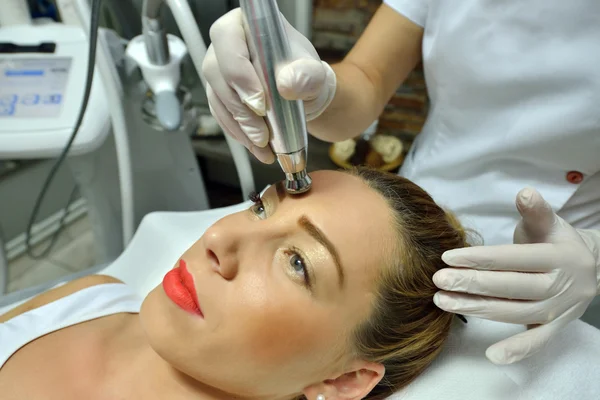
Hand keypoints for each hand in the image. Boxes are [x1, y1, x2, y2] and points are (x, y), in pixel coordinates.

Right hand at [201, 8, 336, 162]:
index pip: (228, 40)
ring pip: (217, 98)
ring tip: (263, 144)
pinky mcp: (220, 95)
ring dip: (239, 126)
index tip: (260, 103)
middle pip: (216, 73)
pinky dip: (238, 133)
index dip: (239, 72)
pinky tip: (255, 146)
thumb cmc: (305, 74)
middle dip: (240, 109)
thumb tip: (286, 84)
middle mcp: (225, 45)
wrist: (303, 93)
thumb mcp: (313, 73)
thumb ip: (305, 74)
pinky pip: (221, 115)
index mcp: (245, 25)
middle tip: (262, 133)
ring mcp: (219, 71)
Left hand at [433, 188, 599, 364]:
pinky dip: (517, 350)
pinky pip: (538, 342)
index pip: (513, 258)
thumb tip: (524, 192)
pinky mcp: (556, 327)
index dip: (480, 258)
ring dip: (478, 310)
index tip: (448, 258)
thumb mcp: (550, 223)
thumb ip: (536, 211)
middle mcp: (561, 285)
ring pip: (515, 313)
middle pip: (512, 287)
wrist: (591, 267)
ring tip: (443, 301)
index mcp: (558, 256)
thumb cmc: (557, 241)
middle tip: (439, 280)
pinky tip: (492, 355)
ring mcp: (559, 309)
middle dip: (472, 284)